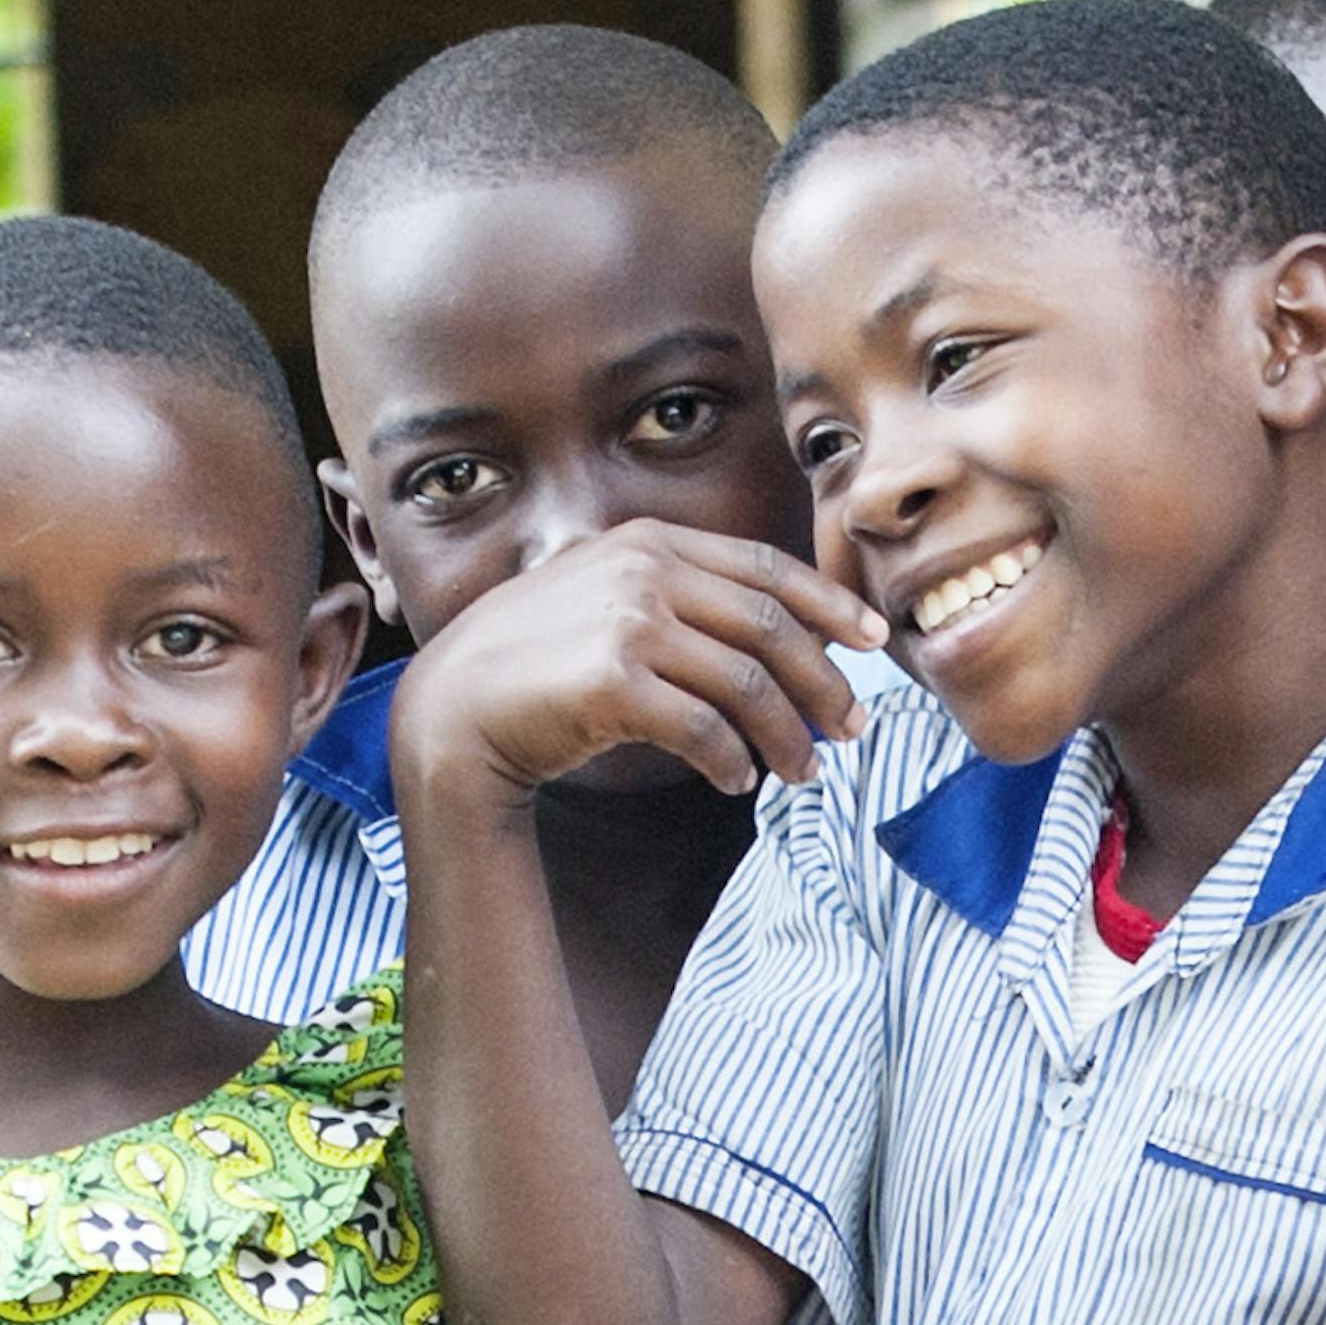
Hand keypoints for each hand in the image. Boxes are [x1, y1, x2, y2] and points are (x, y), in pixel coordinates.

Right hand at [393, 530, 876, 816]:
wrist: (453, 710)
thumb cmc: (538, 666)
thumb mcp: (606, 600)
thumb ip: (676, 598)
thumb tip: (774, 635)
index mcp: (649, 542)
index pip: (765, 567)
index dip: (828, 605)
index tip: (872, 641)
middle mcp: (642, 570)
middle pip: (771, 628)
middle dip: (824, 683)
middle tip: (850, 729)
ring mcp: (627, 621)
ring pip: (749, 684)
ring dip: (788, 737)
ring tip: (803, 776)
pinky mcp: (613, 680)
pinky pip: (705, 729)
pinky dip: (733, 761)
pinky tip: (738, 782)